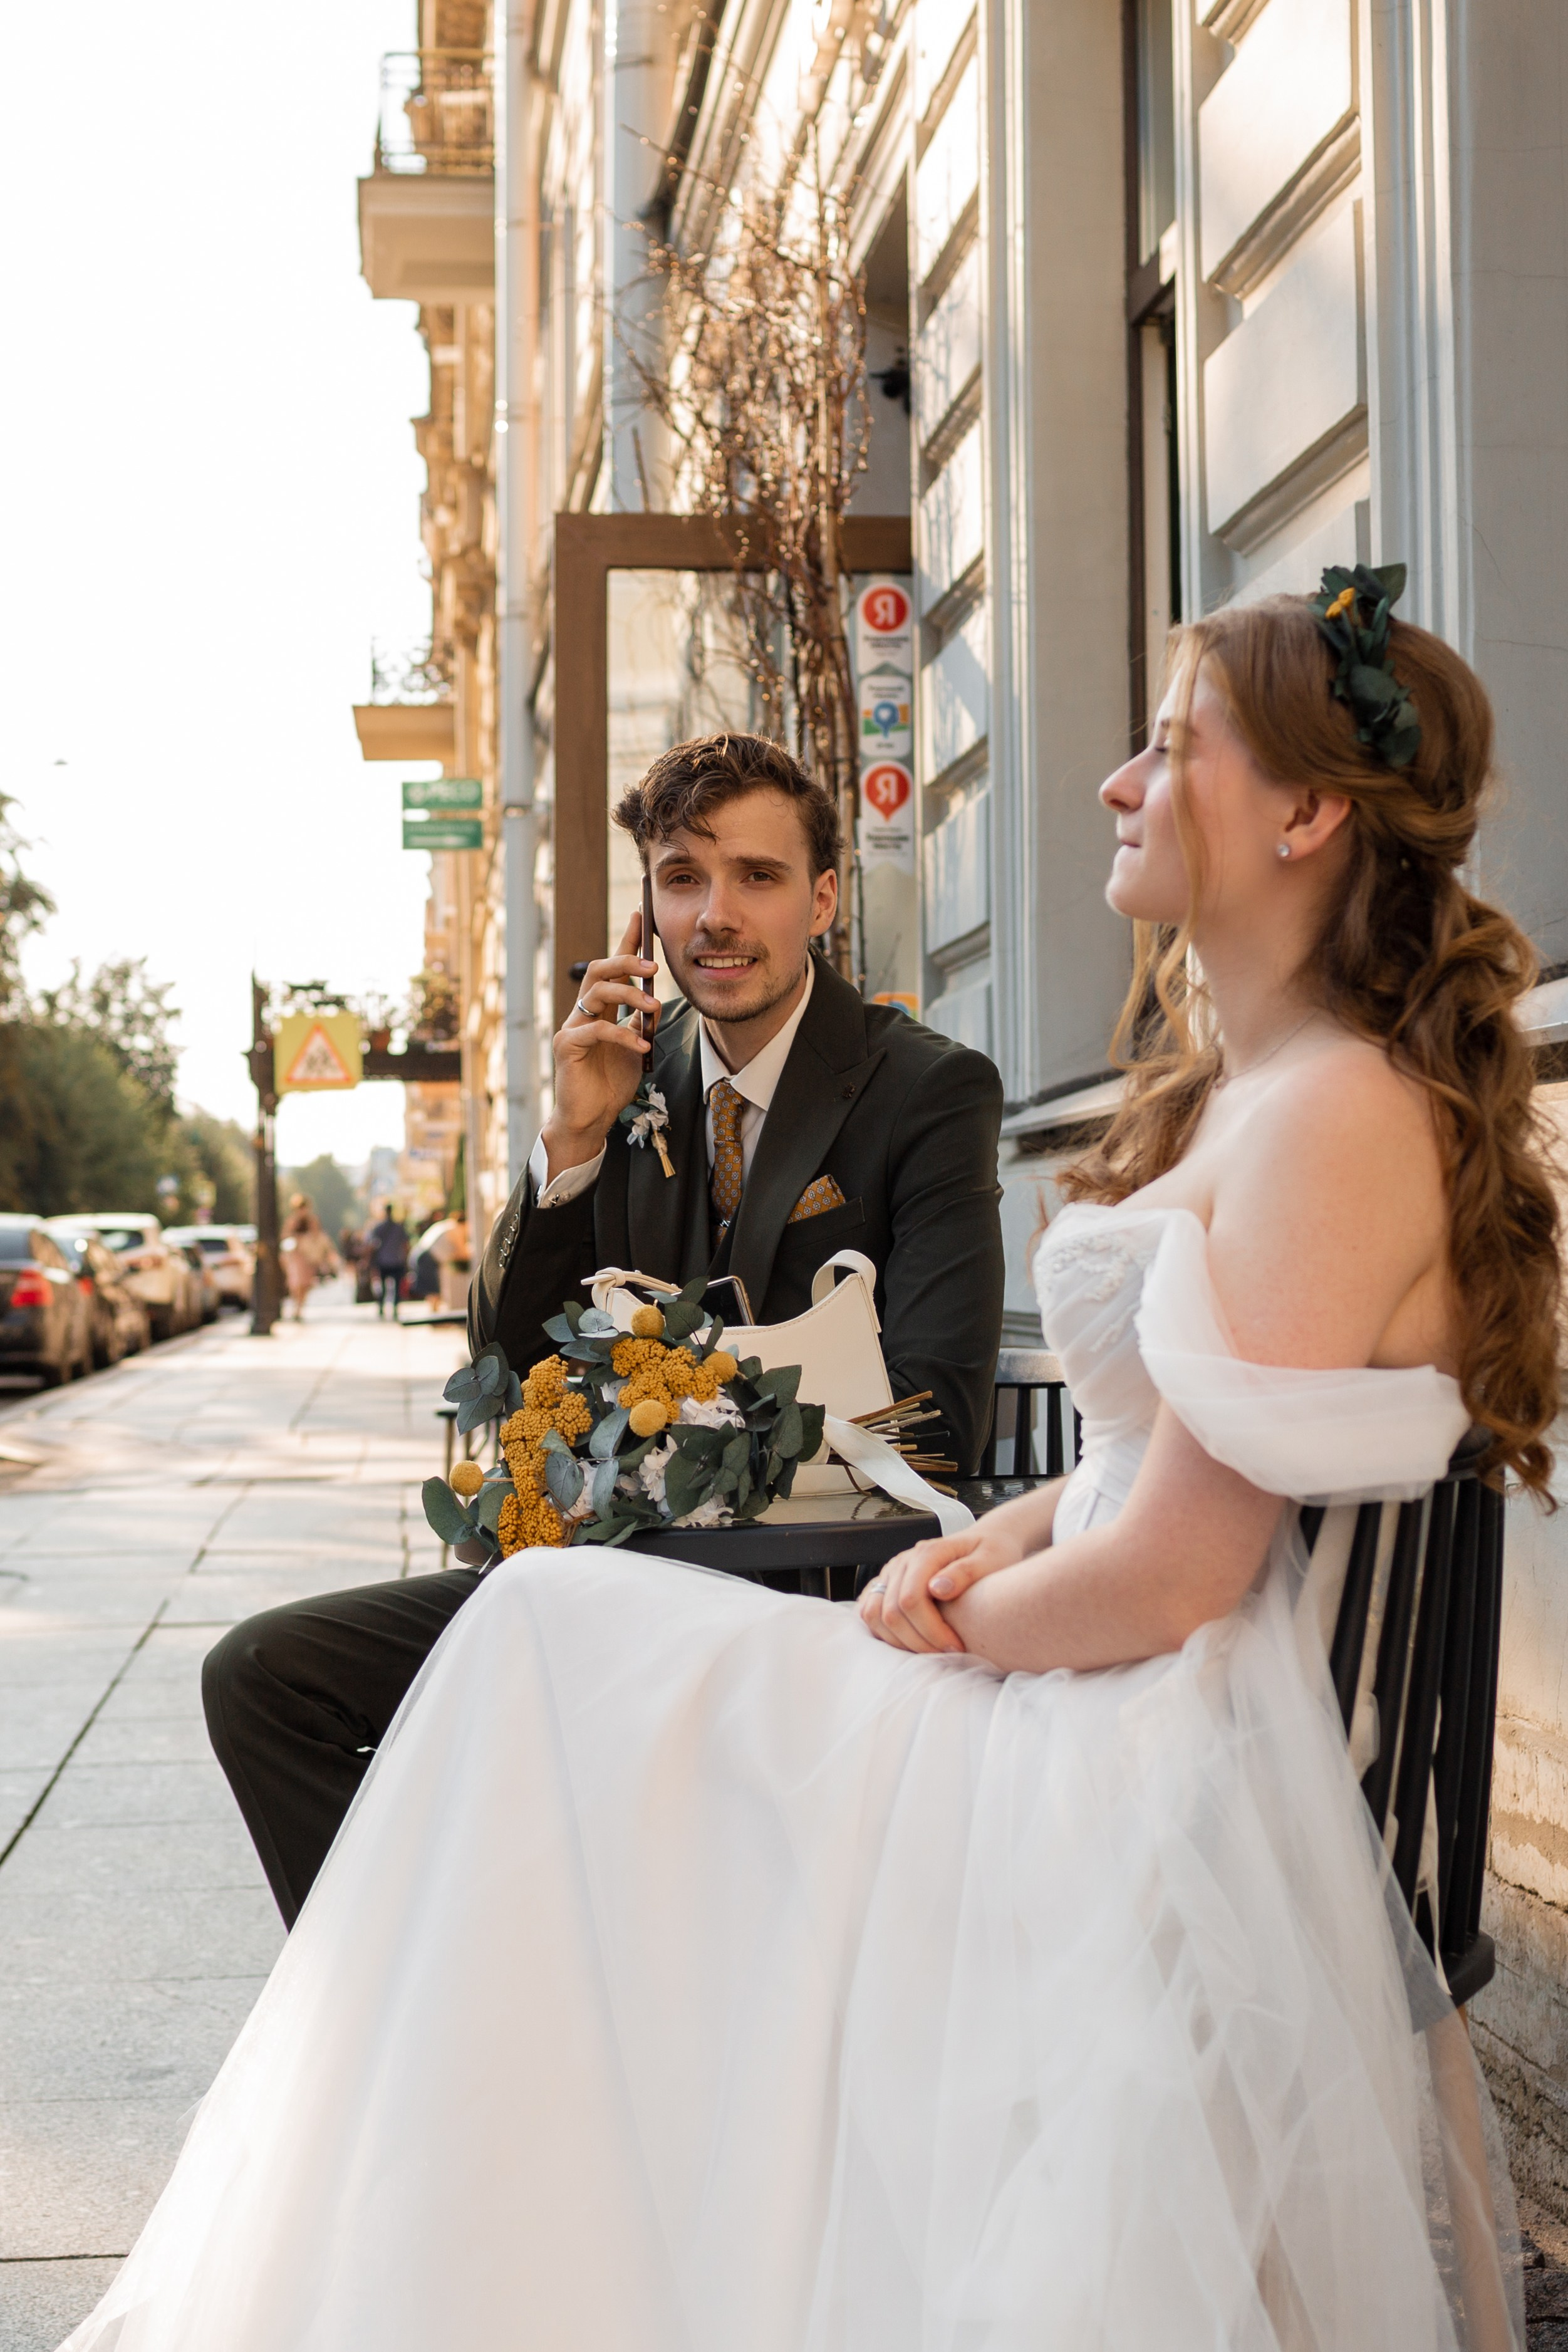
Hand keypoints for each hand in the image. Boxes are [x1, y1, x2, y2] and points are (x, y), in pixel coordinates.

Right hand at [542, 908, 658, 1178]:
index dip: (627, 942)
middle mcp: (581, 1013)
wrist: (590, 1119)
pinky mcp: (567, 1047)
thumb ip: (640, 1024)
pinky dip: (623, 1035)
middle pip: (598, 970)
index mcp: (598, 1009)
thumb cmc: (610, 1085)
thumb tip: (654, 1001)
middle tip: (654, 966)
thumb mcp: (634, 1048)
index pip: (612, 968)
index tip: (642, 916)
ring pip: (596, 992)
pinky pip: (596, 1030)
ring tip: (653, 1006)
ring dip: (628, 994)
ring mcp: (571, 1028)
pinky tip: (642, 1045)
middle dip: (626, 960)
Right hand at [858, 1522, 1026, 1654]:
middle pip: (891, 1612)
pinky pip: (870, 1612)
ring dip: (900, 1641)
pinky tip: (911, 1641)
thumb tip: (937, 1589)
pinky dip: (884, 1632)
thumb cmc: (993, 1552)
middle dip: (919, 1642)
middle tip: (949, 1655)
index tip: (956, 1647)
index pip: (911, 1600)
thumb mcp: (991, 1559)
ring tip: (931, 1650)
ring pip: (874, 1615)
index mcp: (927, 1553)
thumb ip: (965, 1572)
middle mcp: (902, 1561)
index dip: (931, 1631)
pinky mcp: (887, 1584)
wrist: (986, 1542)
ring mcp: (891, 1573)